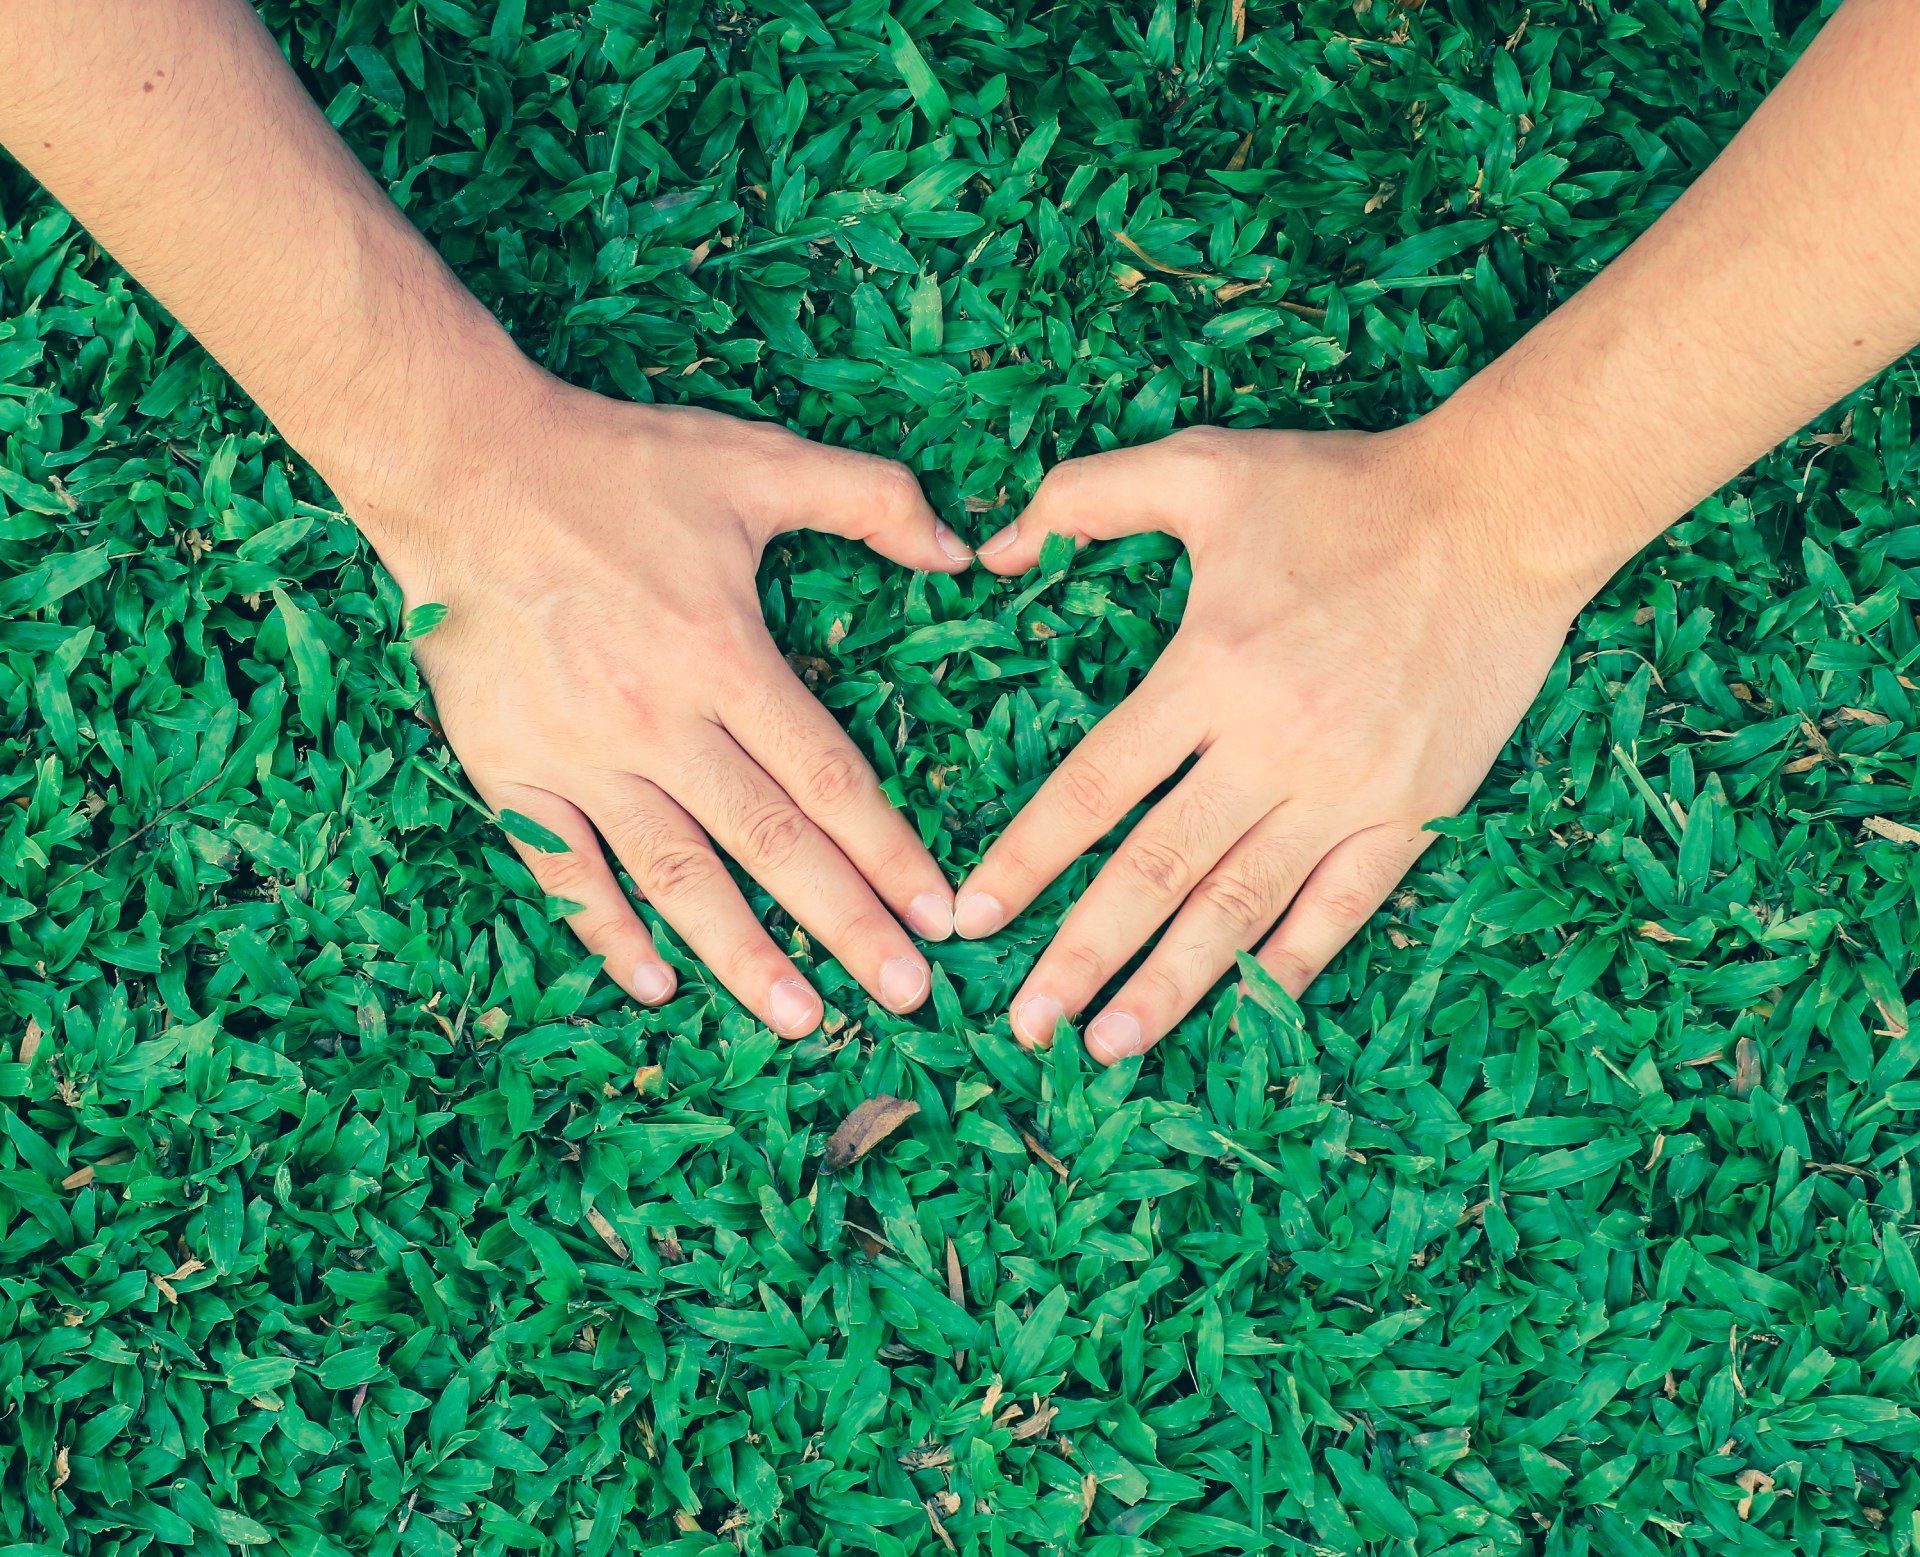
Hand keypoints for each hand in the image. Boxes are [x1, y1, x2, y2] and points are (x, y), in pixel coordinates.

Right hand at [361, 373, 971, 1034]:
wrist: (459, 465)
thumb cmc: (614, 464)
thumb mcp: (756, 458)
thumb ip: (872, 499)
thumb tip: (964, 551)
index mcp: (724, 654)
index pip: (829, 778)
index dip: (890, 851)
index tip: (941, 912)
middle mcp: (658, 720)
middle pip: (771, 843)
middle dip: (845, 925)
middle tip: (905, 995)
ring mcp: (579, 754)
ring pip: (676, 873)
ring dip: (743, 953)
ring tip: (801, 1018)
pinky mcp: (509, 766)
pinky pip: (563, 867)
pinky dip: (607, 929)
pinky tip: (656, 981)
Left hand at [958, 425, 1579, 1062]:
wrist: (1504, 515)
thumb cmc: (1345, 491)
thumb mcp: (1205, 467)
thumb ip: (1087, 497)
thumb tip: (990, 550)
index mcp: (1210, 670)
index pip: (1095, 789)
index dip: (1028, 858)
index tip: (974, 915)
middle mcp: (1271, 746)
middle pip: (1156, 872)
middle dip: (1082, 954)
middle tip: (1026, 1022)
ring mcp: (1347, 789)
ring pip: (1240, 908)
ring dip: (1171, 983)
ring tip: (1110, 1042)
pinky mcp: (1411, 811)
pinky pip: (1342, 908)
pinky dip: (1292, 961)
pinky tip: (1245, 1005)